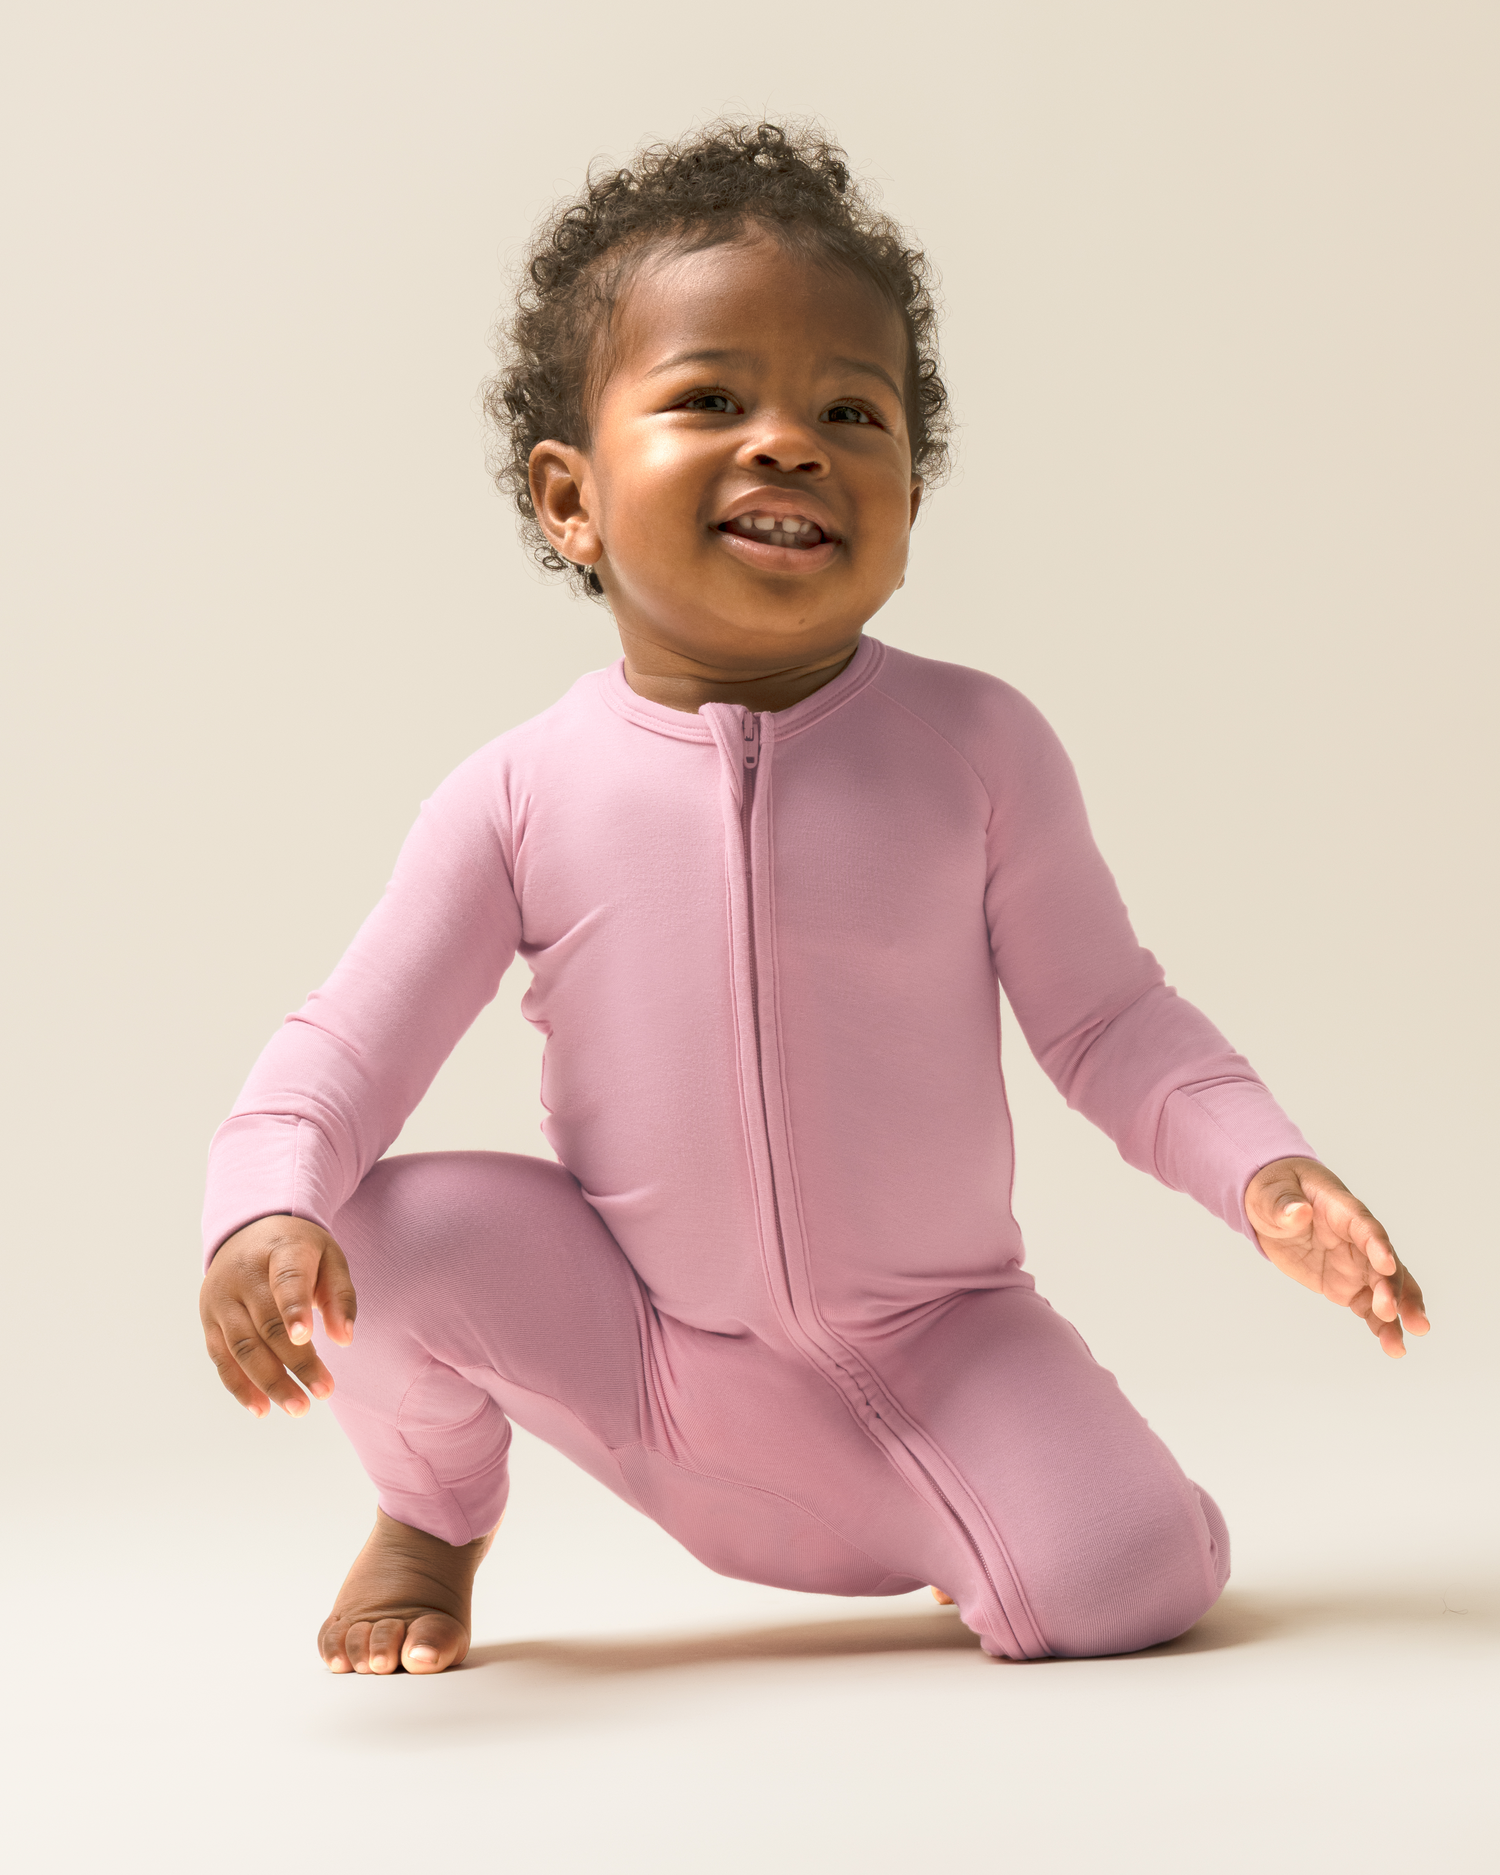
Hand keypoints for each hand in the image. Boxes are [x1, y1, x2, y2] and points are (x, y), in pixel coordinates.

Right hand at [199, 1215, 356, 1416]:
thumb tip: (345, 1339)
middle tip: (324, 1392)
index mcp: (280, 1249)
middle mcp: (242, 1274)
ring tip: (298, 1407)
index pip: (286, 1279)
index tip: (306, 1337)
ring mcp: (220, 1298)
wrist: (250, 1231)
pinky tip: (262, 1409)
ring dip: (269, 1382)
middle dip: (296, 1363)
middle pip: (267, 1324)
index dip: (294, 1307)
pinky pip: (221, 1358)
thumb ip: (341, 1296)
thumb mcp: (329, 1258)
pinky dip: (240, 1387)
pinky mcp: (208, 1320)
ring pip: (242, 1347)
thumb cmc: (299, 1251)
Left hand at [1245, 1158, 1428, 1357]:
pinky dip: (1381, 1326)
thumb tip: (1297, 1211)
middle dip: (1391, 1288)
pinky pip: (1369, 1307)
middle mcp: (1358, 1240)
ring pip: (1385, 1290)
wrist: (1276, 1205)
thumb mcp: (1270, 1192)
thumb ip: (1283, 1204)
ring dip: (1397, 1315)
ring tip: (1399, 1345)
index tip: (1386, 1264)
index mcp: (1342, 1211)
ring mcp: (1356, 1264)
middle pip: (1383, 1264)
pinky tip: (1393, 1346)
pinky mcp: (1347, 1285)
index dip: (1378, 1244)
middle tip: (1390, 1311)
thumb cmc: (1276, 1190)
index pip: (1365, 1227)